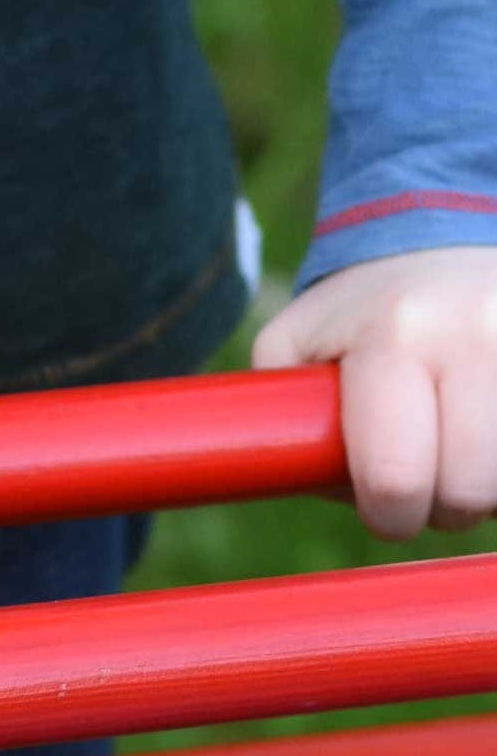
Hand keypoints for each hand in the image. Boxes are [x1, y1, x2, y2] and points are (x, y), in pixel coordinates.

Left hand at [253, 248, 496, 537]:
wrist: (437, 240)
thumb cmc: (353, 318)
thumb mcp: (290, 350)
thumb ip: (279, 422)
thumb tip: (308, 483)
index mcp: (396, 339)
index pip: (396, 476)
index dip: (389, 516)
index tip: (385, 509)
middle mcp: (475, 331)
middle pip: (468, 490)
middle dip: (443, 508)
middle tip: (427, 483)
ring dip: (487, 489)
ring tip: (460, 453)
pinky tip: (484, 438)